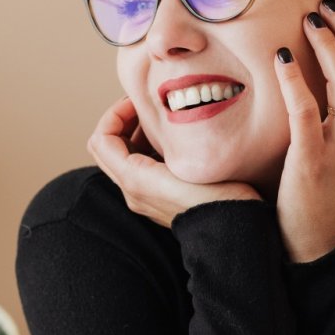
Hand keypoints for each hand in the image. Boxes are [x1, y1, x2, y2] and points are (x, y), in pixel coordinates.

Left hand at [87, 97, 260, 227]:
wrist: (232, 233)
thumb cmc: (216, 197)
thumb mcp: (185, 163)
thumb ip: (160, 140)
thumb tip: (146, 113)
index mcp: (133, 179)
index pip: (101, 138)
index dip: (115, 114)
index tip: (139, 101)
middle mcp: (131, 190)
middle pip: (106, 147)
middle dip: (120, 121)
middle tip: (145, 107)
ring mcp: (142, 196)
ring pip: (121, 157)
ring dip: (133, 134)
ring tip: (159, 120)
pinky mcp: (156, 198)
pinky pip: (137, 167)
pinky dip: (145, 147)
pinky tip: (170, 140)